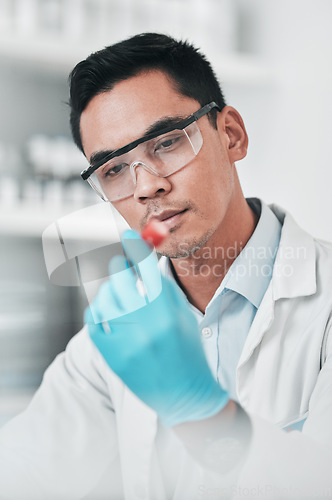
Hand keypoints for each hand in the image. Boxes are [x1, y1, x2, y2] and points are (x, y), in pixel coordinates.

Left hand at [85, 230, 228, 426]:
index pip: (145, 265)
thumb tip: (140, 259)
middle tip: (126, 273)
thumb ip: (161, 287)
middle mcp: (144, 321)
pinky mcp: (110, 354)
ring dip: (112, 293)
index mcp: (167, 309)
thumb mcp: (182, 314)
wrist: (184, 395)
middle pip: (120, 275)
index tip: (127, 234)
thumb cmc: (187, 351)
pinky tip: (111, 316)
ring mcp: (125, 339)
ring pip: (104, 295)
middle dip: (122, 269)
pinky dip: (100, 312)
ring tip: (124, 303)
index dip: (136, 245)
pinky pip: (93, 318)